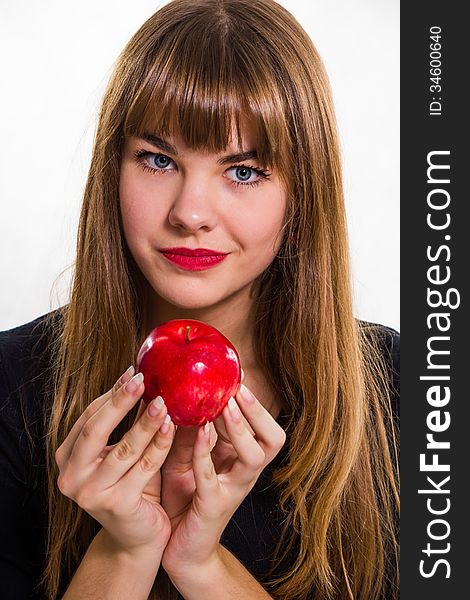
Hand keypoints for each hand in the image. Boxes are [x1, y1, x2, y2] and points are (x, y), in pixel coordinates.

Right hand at [55, 367, 175, 556]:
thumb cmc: (131, 486)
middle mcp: (72, 476)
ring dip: (146, 421)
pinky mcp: (118, 504)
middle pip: (97, 429)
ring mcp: (92, 493)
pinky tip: (172, 426)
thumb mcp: (121, 453)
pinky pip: (144, 466)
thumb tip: (138, 378)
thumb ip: (123, 423)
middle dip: (121, 401)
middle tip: (144, 379)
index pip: (88, 418)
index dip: (111, 394)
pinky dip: (160, 444)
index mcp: (67, 458)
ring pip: (124, 448)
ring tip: (164, 401)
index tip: (134, 372)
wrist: (138, 538)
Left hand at [159, 380, 286, 575]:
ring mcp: (233, 490)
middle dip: (258, 411)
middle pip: (272, 439)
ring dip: (240, 428)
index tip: (239, 372)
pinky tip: (201, 432)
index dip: (254, 401)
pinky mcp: (213, 507)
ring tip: (225, 407)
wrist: (179, 550)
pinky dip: (207, 454)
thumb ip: (190, 429)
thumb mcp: (186, 455)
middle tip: (239, 388)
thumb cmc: (183, 497)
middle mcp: (245, 473)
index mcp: (242, 457)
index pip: (263, 426)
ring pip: (254, 456)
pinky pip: (213, 477)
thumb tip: (180, 391)